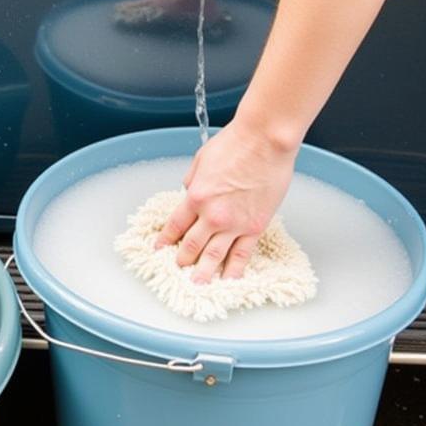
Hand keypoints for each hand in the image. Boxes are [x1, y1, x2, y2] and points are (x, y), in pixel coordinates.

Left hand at [157, 121, 298, 282]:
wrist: (265, 141)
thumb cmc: (235, 144)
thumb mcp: (202, 160)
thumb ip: (194, 181)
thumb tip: (191, 191)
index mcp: (196, 196)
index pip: (175, 225)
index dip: (166, 240)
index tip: (160, 249)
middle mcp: (212, 215)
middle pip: (192, 244)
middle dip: (182, 259)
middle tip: (177, 269)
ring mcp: (235, 224)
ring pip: (214, 255)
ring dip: (204, 272)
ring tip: (197, 284)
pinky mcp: (256, 226)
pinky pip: (242, 254)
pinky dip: (234, 269)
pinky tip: (228, 279)